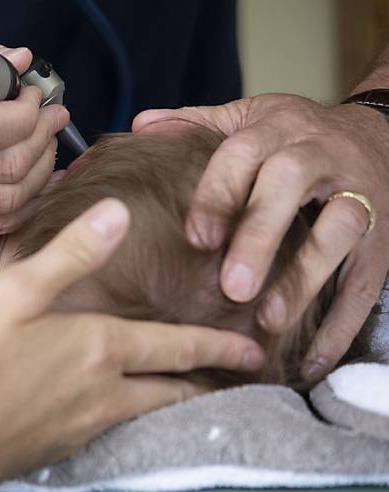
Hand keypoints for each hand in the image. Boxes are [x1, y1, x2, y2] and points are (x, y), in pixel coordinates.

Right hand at [0, 36, 66, 236]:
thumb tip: (17, 62)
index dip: (27, 114)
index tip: (33, 97)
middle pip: (6, 166)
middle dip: (43, 139)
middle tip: (52, 119)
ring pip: (6, 199)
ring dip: (41, 172)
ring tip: (47, 148)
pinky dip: (23, 206)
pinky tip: (34, 185)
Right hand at [0, 199, 263, 487]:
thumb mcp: (12, 295)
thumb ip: (69, 254)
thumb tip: (117, 212)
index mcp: (97, 350)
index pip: (176, 348)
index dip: (219, 348)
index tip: (254, 351)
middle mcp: (101, 396)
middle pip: (171, 391)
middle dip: (208, 381)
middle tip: (239, 378)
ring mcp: (78, 430)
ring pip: (145, 415)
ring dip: (174, 402)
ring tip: (189, 393)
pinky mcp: (53, 451)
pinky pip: (109, 431)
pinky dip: (131, 418)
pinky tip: (114, 412)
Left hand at [134, 95, 388, 379]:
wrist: (380, 132)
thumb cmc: (294, 134)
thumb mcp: (248, 117)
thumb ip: (196, 124)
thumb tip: (141, 125)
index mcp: (276, 129)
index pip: (243, 155)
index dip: (219, 195)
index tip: (197, 238)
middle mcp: (319, 155)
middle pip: (290, 186)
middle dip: (261, 236)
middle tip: (232, 287)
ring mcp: (359, 194)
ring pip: (340, 230)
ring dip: (306, 278)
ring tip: (269, 321)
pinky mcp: (384, 238)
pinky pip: (367, 280)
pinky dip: (343, 323)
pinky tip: (311, 360)